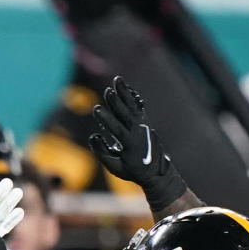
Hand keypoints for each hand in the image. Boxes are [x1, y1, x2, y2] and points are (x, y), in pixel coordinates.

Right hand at [88, 76, 185, 210]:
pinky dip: (131, 95)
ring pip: (132, 106)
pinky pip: (138, 105)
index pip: (117, 130)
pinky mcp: (145, 120)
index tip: (96, 109)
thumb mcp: (115, 167)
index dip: (107, 119)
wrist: (155, 170)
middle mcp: (138, 132)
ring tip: (117, 79)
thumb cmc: (131, 170)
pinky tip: (125, 86)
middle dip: (116, 102)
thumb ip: (102, 153)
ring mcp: (143, 124)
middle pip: (126, 115)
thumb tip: (93, 136)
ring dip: (124, 93)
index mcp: (130, 146)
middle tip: (107, 91)